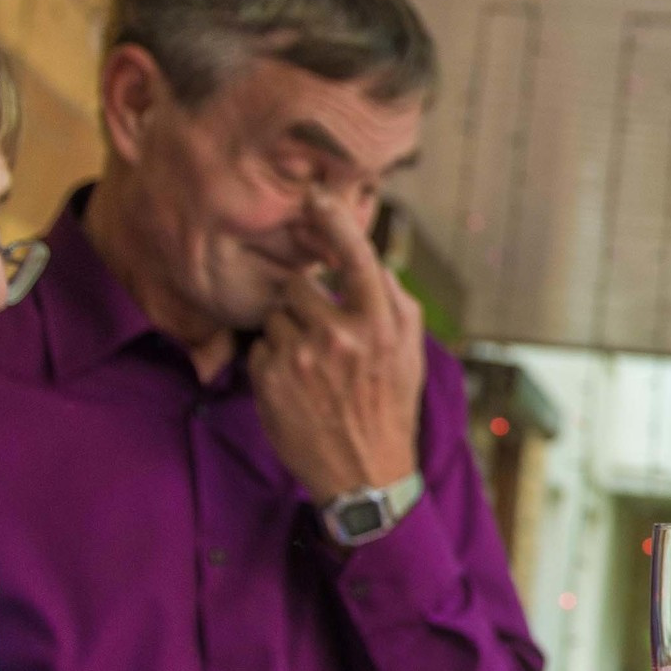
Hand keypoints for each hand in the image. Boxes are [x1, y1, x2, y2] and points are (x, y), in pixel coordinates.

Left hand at [250, 191, 426, 504]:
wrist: (364, 475)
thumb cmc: (389, 407)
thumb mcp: (409, 353)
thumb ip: (393, 302)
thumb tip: (370, 261)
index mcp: (382, 325)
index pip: (355, 256)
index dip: (334, 220)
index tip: (316, 195)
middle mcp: (341, 336)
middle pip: (300, 284)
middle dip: (305, 301)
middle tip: (324, 334)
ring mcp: (302, 358)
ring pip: (276, 313)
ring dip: (287, 330)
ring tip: (312, 365)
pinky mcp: (271, 379)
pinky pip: (261, 344)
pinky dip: (273, 359)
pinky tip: (297, 385)